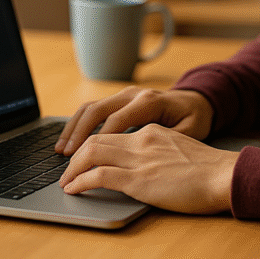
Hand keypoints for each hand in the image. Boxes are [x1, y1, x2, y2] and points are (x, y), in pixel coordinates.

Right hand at [54, 86, 213, 155]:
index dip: (97, 143)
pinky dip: (79, 123)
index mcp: (148, 102)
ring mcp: (125, 94)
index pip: (115, 122)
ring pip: (91, 107)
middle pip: (97, 111)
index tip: (84, 163)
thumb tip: (147, 154)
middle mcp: (133, 94)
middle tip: (66, 157)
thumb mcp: (190, 131)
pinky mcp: (120, 99)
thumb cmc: (194, 119)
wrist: (198, 102)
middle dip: (79, 134)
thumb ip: (168, 140)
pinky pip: (94, 108)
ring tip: (61, 150)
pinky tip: (70, 140)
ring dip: (74, 128)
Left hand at [59, 123, 236, 213]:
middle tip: (65, 168)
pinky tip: (74, 190)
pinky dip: (80, 182)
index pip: (111, 130)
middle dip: (74, 153)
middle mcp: (142, 139)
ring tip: (65, 181)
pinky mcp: (139, 179)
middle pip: (95, 138)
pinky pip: (99, 175)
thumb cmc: (209, 171)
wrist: (225, 175)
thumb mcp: (180, 151)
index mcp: (152, 131)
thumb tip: (147, 165)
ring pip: (91, 152)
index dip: (90, 142)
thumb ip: (160, 151)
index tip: (80, 155)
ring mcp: (139, 159)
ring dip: (72, 168)